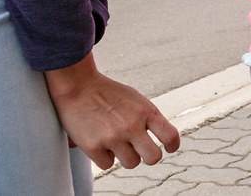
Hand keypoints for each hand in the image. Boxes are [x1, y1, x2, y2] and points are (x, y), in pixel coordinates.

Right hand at [45, 54, 179, 169]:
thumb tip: (161, 139)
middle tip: (141, 151)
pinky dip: (104, 157)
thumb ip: (149, 118)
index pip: (170, 136)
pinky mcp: (93, 147)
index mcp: (146, 111)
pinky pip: (107, 165)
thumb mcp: (136, 100)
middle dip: (149, 157)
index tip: (169, 148)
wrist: (78, 86)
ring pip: (131, 163)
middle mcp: (132, 126)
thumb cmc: (109, 93)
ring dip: (125, 156)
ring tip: (116, 142)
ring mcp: (113, 138)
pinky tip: (100, 143)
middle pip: (154, 157)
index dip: (173, 145)